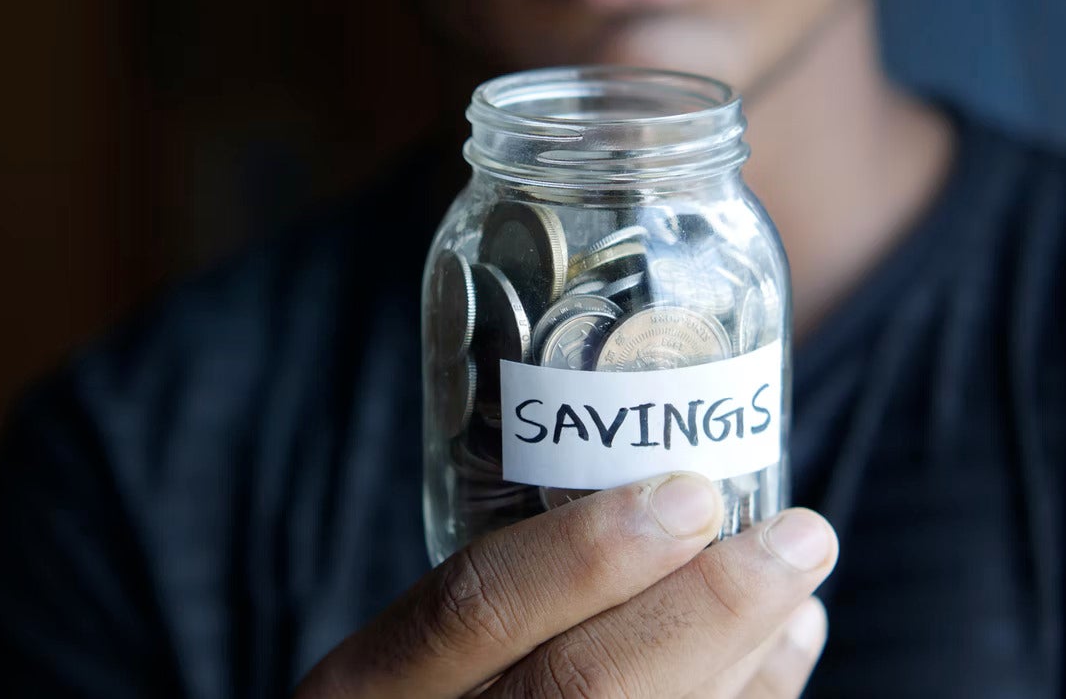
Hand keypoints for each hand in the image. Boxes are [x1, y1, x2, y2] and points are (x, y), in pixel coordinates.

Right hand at [296, 473, 837, 697]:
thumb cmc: (422, 692)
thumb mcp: (409, 643)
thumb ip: (492, 585)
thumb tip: (658, 491)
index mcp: (370, 684)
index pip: (472, 607)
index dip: (584, 551)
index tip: (688, 494)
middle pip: (585, 687)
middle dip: (709, 608)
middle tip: (798, 536)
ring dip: (751, 658)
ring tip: (800, 588)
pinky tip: (783, 652)